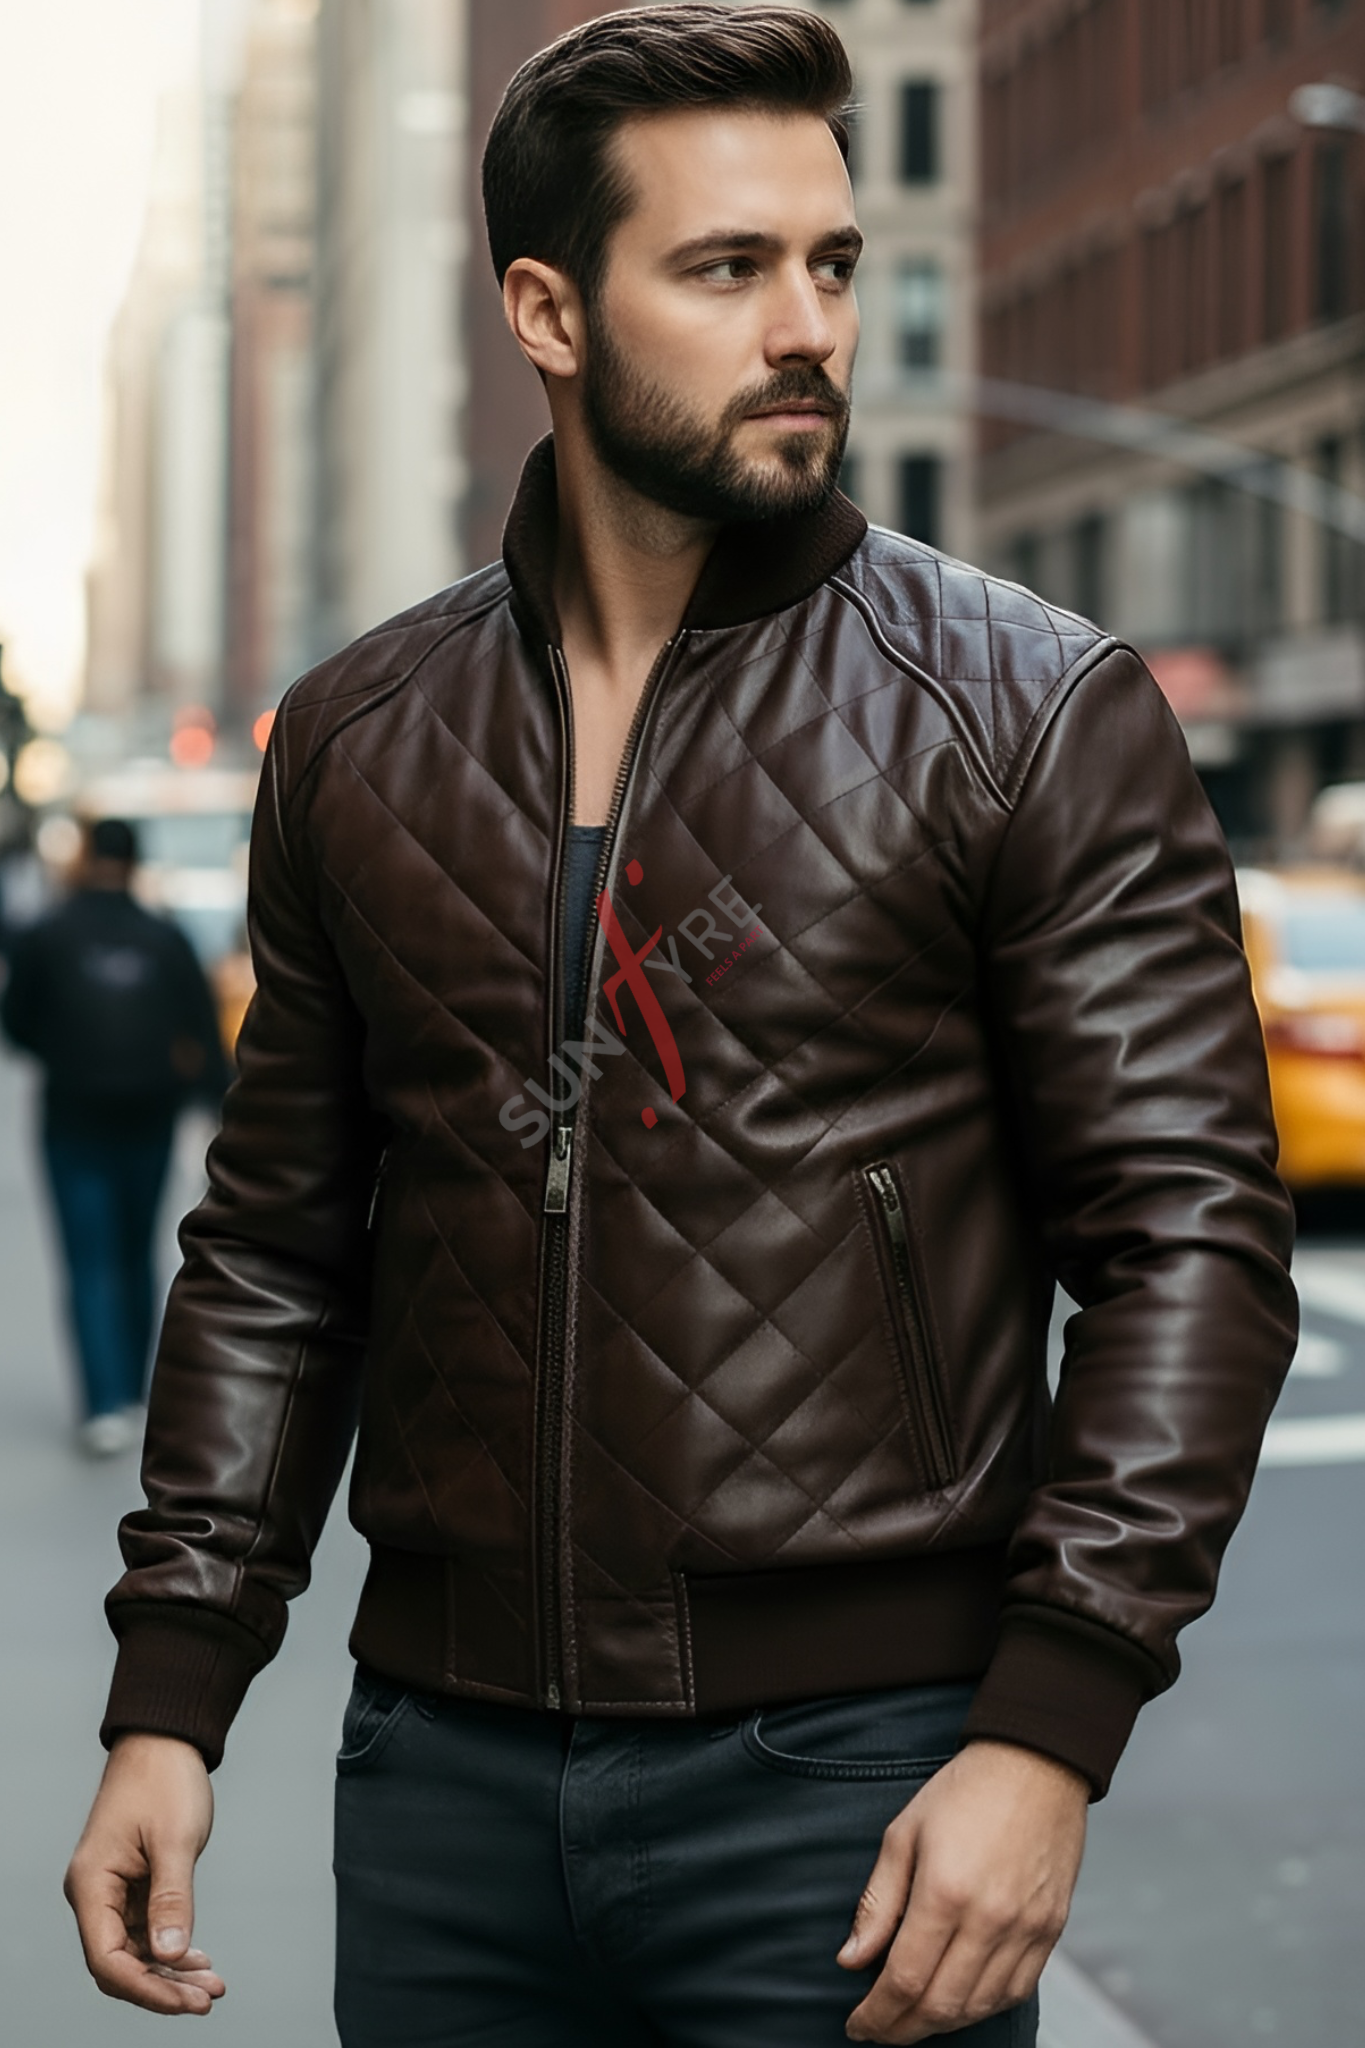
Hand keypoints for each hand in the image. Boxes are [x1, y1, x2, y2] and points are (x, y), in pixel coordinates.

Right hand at [64, 1733, 224, 2015]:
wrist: (165, 1740)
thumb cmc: (165, 1779)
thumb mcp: (175, 1839)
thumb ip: (172, 1899)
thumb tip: (169, 1955)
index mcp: (91, 1884)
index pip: (108, 1959)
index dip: (146, 1988)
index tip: (186, 2001)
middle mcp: (94, 1893)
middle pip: (120, 1963)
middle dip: (162, 1986)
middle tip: (208, 1998)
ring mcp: (112, 1891)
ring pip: (135, 1950)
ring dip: (171, 1970)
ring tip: (212, 1984)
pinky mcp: (131, 1885)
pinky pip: (145, 1930)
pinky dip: (171, 1946)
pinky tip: (198, 1958)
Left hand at [839, 1739, 1087, 2042]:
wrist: (1036, 1764)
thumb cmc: (965, 1791)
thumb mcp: (903, 1833)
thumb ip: (877, 1902)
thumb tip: (851, 1959)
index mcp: (945, 1892)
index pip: (904, 1980)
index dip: (876, 2014)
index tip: (857, 2024)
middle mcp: (990, 1919)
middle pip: (941, 2005)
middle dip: (902, 2029)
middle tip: (878, 2030)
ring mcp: (1027, 1929)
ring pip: (979, 2006)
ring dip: (941, 2023)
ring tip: (912, 2019)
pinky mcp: (1051, 1930)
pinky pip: (1016, 1991)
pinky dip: (983, 2007)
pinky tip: (960, 2001)